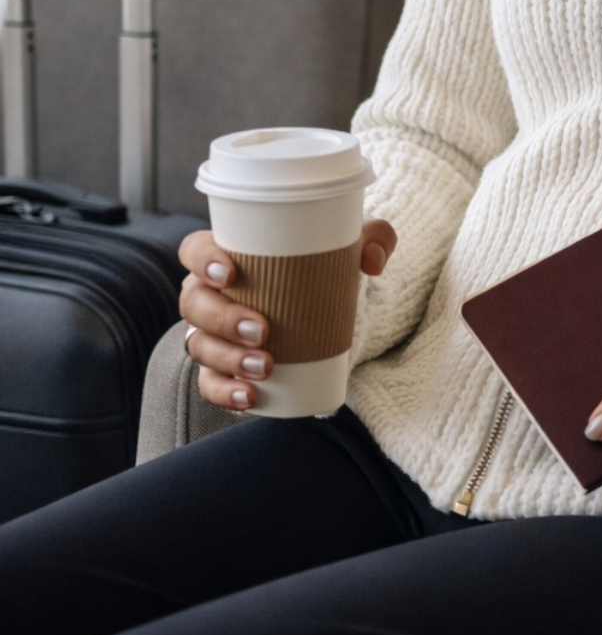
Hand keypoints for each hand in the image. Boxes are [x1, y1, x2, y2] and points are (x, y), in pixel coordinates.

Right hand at [178, 221, 397, 411]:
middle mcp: (210, 295)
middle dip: (223, 319)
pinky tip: (250, 396)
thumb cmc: (323, 269)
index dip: (202, 260)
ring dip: (228, 358)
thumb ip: (373, 238)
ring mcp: (211, 334)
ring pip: (199, 345)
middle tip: (262, 330)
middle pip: (194, 303)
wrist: (326, 312)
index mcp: (227, 257)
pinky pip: (209, 384)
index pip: (194, 251)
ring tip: (267, 366)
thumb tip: (372, 261)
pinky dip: (224, 392)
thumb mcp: (350, 248)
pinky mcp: (222, 369)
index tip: (230, 272)